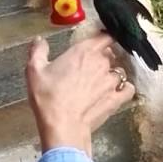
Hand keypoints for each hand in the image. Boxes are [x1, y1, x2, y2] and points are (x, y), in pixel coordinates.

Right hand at [24, 33, 135, 156]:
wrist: (62, 126)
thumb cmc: (48, 97)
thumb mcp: (34, 71)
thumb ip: (38, 51)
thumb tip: (39, 39)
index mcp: (84, 51)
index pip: (105, 35)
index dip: (104, 36)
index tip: (100, 40)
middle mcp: (102, 63)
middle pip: (111, 54)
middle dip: (103, 57)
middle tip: (90, 66)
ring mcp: (112, 81)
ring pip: (119, 71)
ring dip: (112, 74)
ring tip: (100, 83)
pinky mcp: (117, 98)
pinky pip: (128, 89)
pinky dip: (124, 89)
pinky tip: (117, 92)